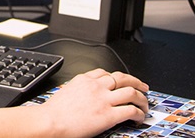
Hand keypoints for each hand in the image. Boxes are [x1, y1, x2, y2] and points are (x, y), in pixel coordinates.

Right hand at [34, 68, 149, 136]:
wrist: (50, 122)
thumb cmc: (53, 113)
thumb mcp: (65, 92)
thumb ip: (78, 91)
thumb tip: (83, 97)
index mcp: (84, 80)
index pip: (105, 72)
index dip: (117, 77)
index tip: (121, 82)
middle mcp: (96, 86)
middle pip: (122, 78)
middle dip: (136, 81)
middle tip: (143, 87)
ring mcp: (103, 100)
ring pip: (131, 92)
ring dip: (142, 98)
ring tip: (145, 104)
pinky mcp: (109, 115)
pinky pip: (130, 110)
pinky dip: (138, 113)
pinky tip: (139, 117)